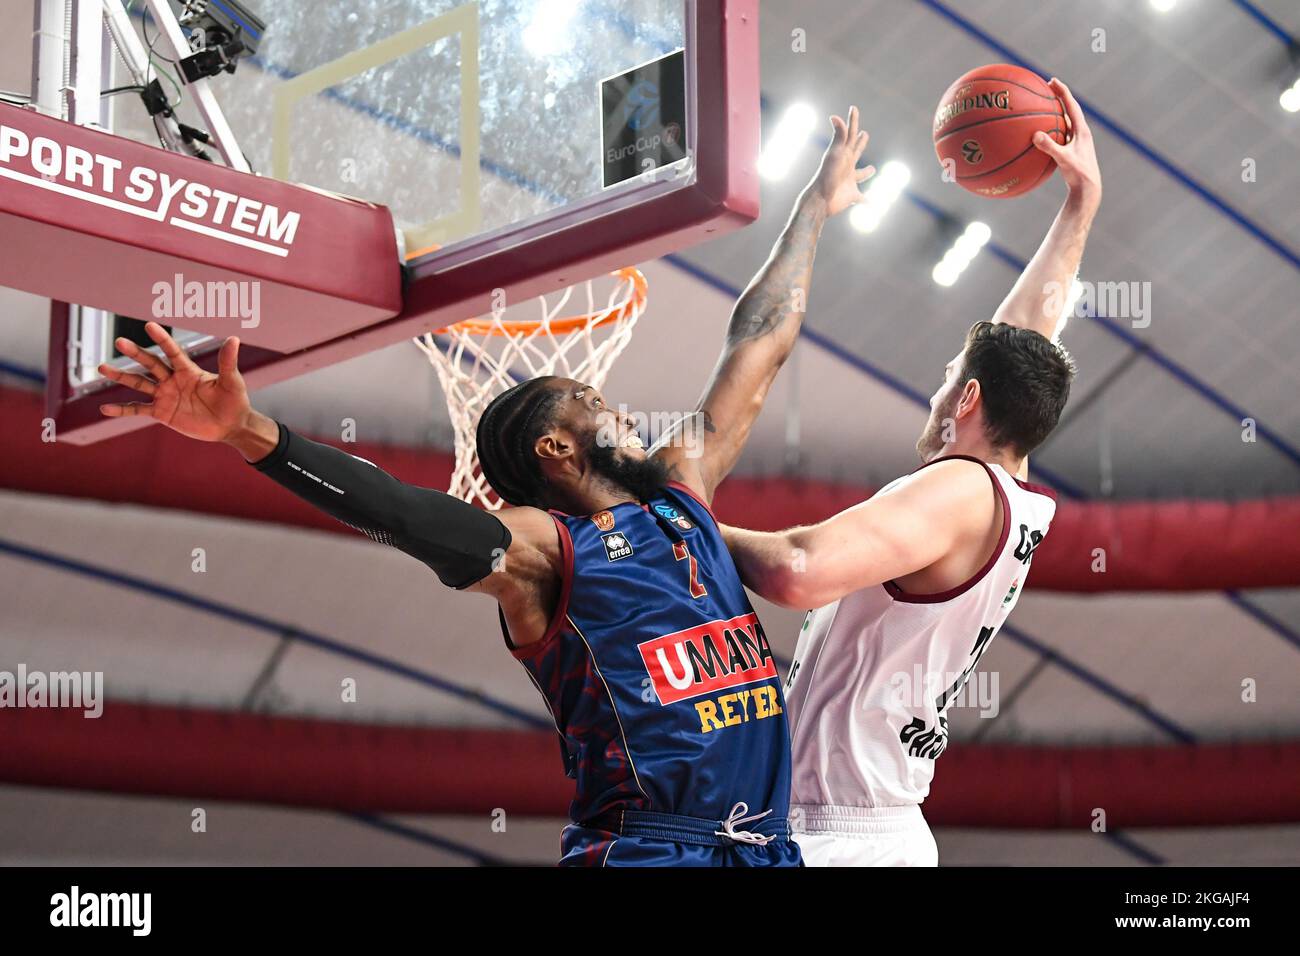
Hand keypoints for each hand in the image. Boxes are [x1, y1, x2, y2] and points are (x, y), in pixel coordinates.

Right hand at [98, 322, 251, 441]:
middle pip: (151, 363)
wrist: (230, 425)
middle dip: (136, 353)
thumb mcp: (232, 382)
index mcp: (188, 370)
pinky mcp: (161, 413)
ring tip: (102, 367)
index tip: (149, 325)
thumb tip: (234, 339)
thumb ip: (227, 362)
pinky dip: (122, 410)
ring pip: (139, 383)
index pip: (172, 351)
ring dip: (121, 376)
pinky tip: (104, 409)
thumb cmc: (234, 401)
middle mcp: (173, 379)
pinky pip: (138, 409)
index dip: (162, 339)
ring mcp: (165, 395)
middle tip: (120, 341)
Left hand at [808, 105, 874, 216]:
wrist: (820, 201)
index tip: (853, 108)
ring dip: (866, 172)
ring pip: (860, 175)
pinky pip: (863, 198)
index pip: (850, 134)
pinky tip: (873, 202)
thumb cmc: (827, 177)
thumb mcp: (835, 154)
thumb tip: (835, 116)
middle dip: (860, 143)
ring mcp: (849, 182)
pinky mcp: (852, 196)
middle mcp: (846, 166)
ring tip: (872, 169)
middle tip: (864, 134)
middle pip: (855, 151)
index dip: (853, 120)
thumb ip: (838, 136)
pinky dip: (869, 201)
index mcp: (843, 155)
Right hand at [1033, 78, 1100, 204]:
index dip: (1062, 92)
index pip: (1072, 105)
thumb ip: (1050, 147)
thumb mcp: (1064, 160)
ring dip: (1055, 114)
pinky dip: (1050, 132)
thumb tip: (1035, 135)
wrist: (1089, 191)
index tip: (1052, 81)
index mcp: (1082, 131)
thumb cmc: (1079, 175)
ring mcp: (1077, 143)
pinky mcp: (1072, 152)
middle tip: (1046, 88)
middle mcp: (1081, 134)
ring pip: (1065, 123)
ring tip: (1043, 108)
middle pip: (1069, 110)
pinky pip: (1059, 137)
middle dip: (1058, 99)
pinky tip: (1038, 136)